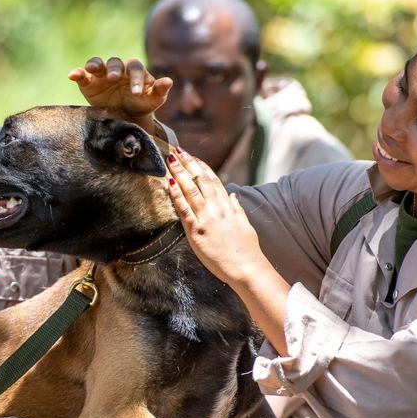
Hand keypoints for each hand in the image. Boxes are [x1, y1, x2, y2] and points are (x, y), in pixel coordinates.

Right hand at [68, 57, 171, 130]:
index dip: (136, 79)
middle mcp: (117, 69)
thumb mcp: (152, 100)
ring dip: (94, 64)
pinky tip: (72, 75)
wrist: (124, 116)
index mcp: (134, 70)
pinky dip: (77, 73)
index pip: (135, 68)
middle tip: (114, 79)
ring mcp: (102, 74)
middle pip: (115, 62)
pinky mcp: (88, 82)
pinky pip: (82, 75)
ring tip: (91, 69)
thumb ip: (159, 91)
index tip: (136, 93)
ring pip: (98, 64)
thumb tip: (169, 81)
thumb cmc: (141, 104)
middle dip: (114, 69)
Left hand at [166, 149, 265, 286]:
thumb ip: (237, 208)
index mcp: (228, 206)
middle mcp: (217, 209)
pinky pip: (184, 210)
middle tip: (176, 150)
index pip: (213, 180)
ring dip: (179, 173)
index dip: (201, 166)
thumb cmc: (247, 250)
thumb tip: (234, 195)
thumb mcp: (245, 224)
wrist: (246, 267)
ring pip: (191, 190)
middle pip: (200, 180)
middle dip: (187, 163)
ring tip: (170, 160)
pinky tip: (169, 183)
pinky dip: (176, 195)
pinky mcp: (197, 232)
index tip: (192, 156)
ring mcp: (207, 219)